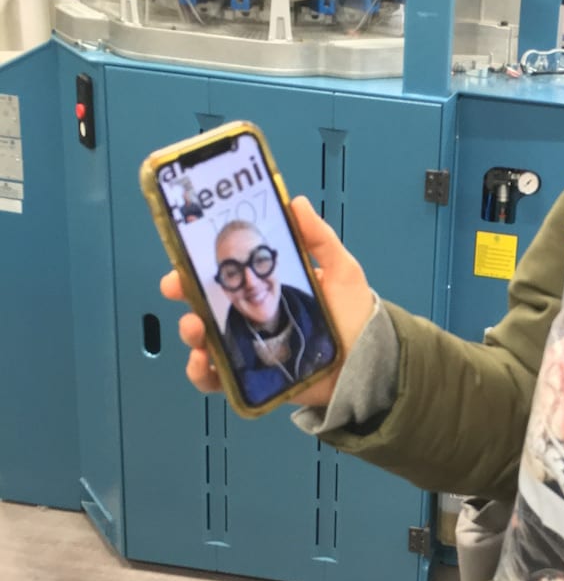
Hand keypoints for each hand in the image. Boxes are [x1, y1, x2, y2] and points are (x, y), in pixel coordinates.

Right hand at [159, 194, 375, 408]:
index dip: (201, 262)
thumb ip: (319, 239)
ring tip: (196, 327)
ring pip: (205, 338)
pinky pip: (217, 378)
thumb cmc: (356, 318)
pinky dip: (202, 373)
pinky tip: (203, 362)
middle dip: (184, 293)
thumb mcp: (341, 271)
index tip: (186, 253)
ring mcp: (250, 347)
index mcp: (267, 287)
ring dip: (191, 332)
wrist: (370, 366)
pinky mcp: (253, 378)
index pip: (226, 271)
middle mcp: (252, 316)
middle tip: (177, 287)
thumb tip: (295, 203)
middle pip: (206, 302)